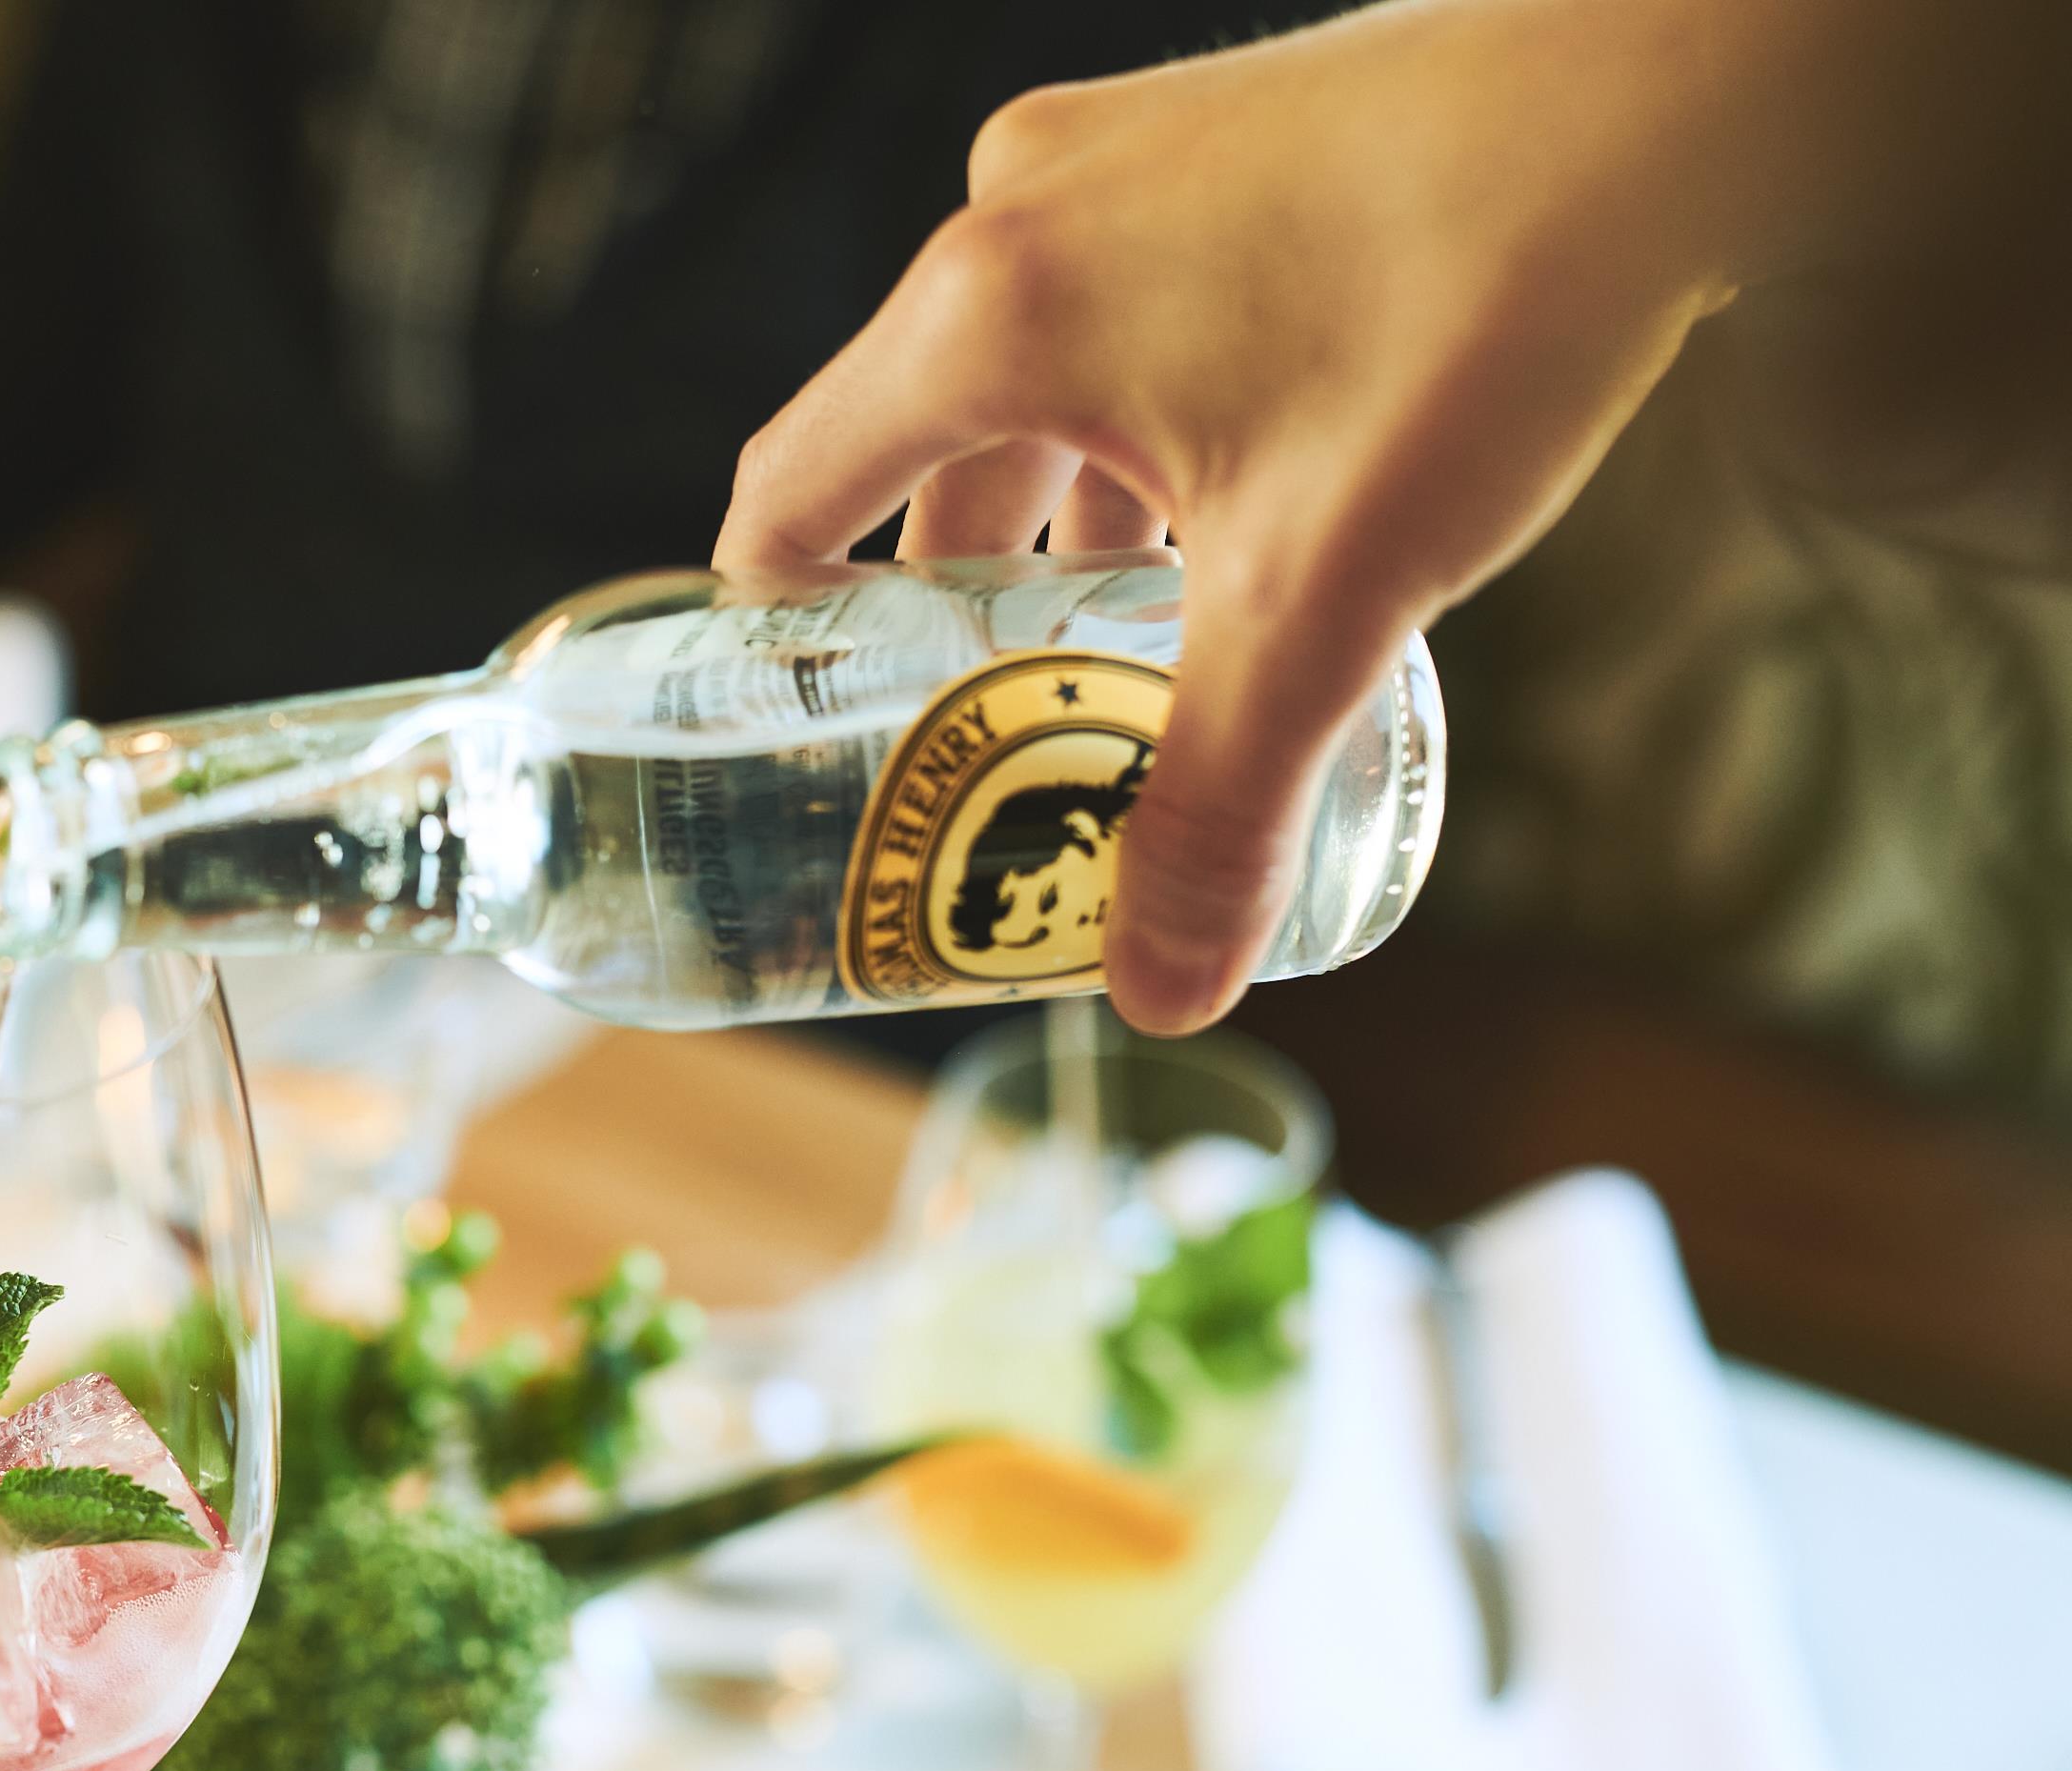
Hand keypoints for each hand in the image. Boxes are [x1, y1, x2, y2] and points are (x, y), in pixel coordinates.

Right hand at [717, 0, 1919, 1031]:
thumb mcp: (1327, 598)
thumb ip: (1220, 806)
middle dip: (950, 609)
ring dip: (1058, 525)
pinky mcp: (1215, 137)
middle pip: (915, 450)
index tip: (800, 733)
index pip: (791, 490)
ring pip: (1029, 385)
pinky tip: (1237, 519)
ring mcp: (1118, 155)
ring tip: (1123, 653)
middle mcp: (1021, 209)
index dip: (775, 633)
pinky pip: (1116, 313)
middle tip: (984, 736)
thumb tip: (1159, 989)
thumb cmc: (1488, 303)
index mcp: (988, 313)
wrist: (1686, 86)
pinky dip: (1136, 430)